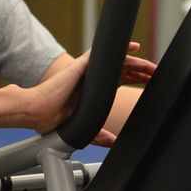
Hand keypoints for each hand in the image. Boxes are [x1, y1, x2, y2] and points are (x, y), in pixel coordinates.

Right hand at [22, 44, 156, 135]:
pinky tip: (134, 47)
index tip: (149, 84)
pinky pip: (103, 53)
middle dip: (140, 73)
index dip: (134, 81)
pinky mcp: (81, 66)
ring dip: (137, 64)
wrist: (35, 112)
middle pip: (121, 72)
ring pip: (117, 63)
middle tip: (155, 75)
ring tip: (152, 67)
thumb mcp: (82, 129)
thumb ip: (98, 135)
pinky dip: (119, 49)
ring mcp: (87, 72)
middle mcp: (91, 81)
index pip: (118, 82)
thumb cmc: (49, 120)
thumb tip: (113, 142)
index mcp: (91, 93)